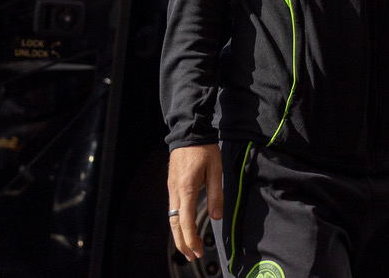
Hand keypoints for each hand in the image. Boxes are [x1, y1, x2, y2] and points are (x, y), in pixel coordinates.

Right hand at [167, 143, 222, 260]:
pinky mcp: (171, 186)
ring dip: (179, 235)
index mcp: (186, 188)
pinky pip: (172, 209)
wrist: (188, 132)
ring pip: (171, 218)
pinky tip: (185, 228)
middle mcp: (175, 191)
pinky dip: (177, 223)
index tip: (198, 250)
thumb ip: (216, 194)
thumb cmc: (204, 149)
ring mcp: (171, 188)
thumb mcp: (215, 170)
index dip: (191, 238)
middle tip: (193, 256)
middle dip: (182, 243)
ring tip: (189, 247)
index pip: (186, 221)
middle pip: (175, 224)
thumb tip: (216, 216)